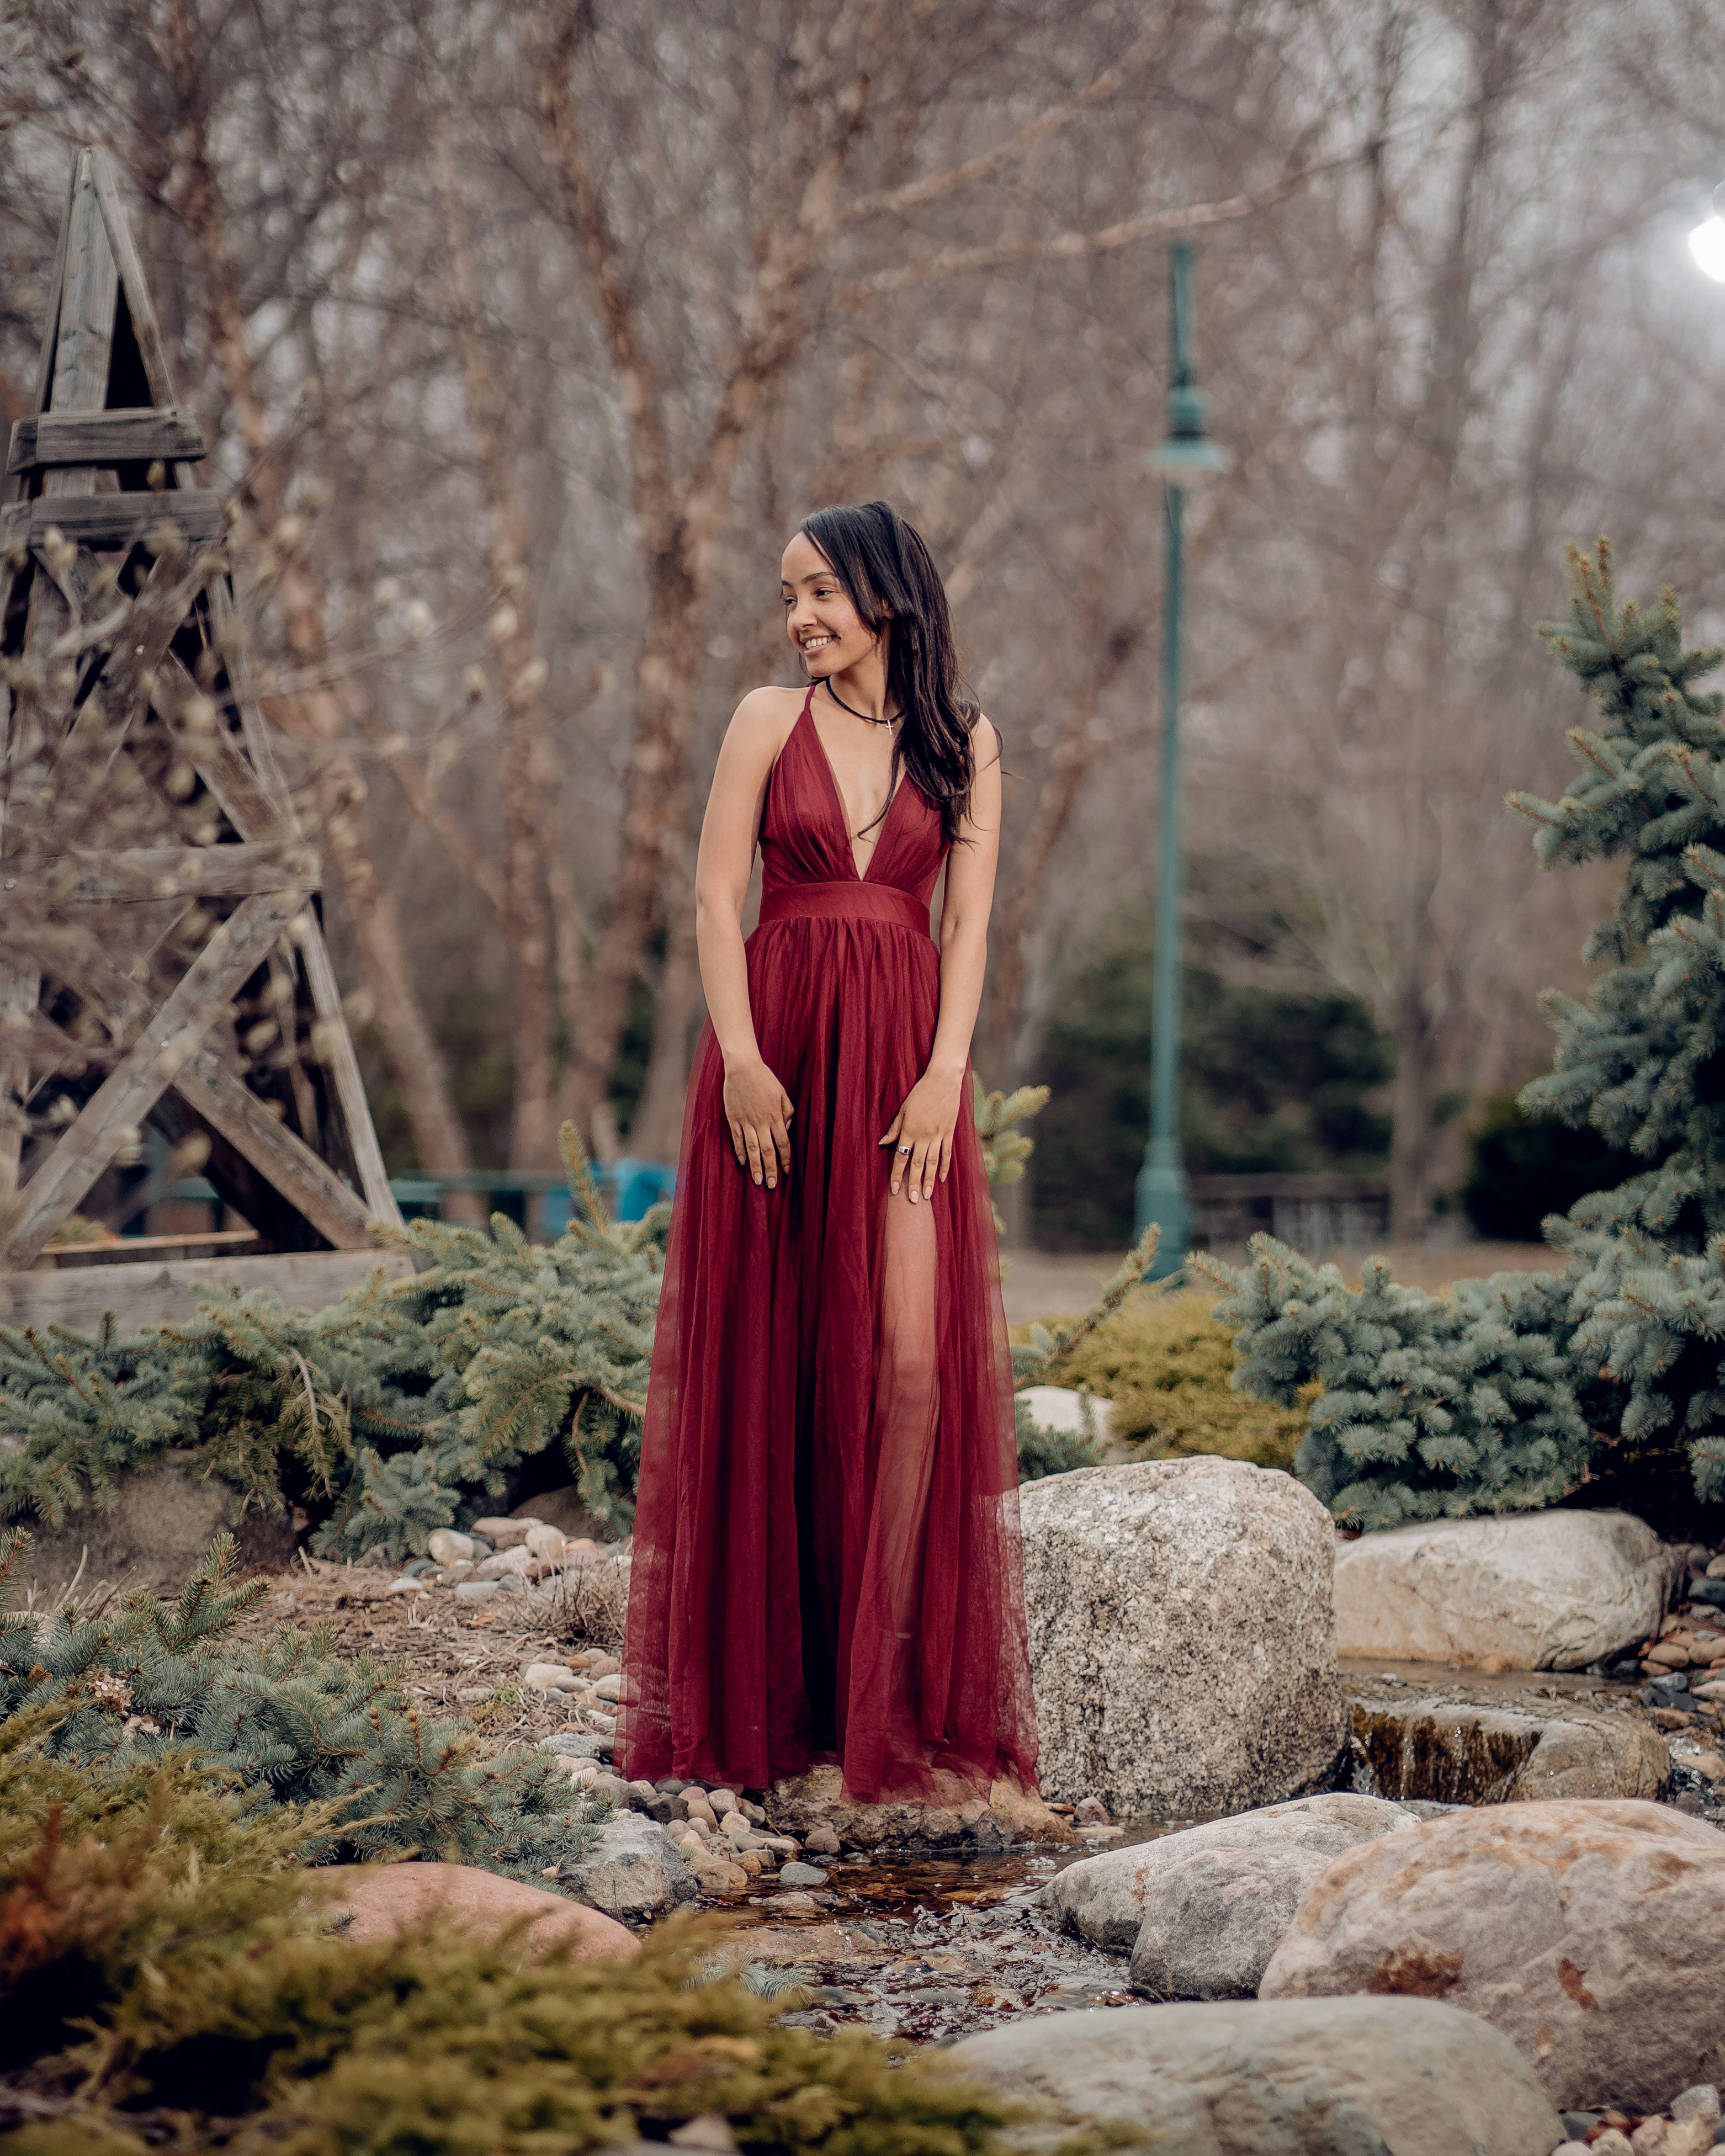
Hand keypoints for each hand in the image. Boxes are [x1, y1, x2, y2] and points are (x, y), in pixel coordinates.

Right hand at [723, 1058, 793, 1187]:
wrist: (743, 1068)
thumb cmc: (764, 1079)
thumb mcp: (782, 1093)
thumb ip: (787, 1111)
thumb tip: (788, 1127)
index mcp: (775, 1117)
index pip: (783, 1143)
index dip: (786, 1159)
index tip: (787, 1171)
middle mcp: (761, 1122)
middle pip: (768, 1151)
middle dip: (770, 1170)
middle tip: (772, 1185)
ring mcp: (746, 1122)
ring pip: (752, 1149)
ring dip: (755, 1166)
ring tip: (757, 1181)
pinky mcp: (734, 1118)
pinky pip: (737, 1139)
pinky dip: (740, 1151)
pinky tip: (743, 1162)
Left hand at [880, 1069, 962, 1201]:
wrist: (943, 1081)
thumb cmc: (920, 1093)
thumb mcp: (904, 1109)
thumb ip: (894, 1128)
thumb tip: (883, 1143)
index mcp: (909, 1130)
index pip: (901, 1157)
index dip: (897, 1175)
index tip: (894, 1189)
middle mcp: (923, 1136)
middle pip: (917, 1164)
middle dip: (914, 1183)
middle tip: (913, 1201)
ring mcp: (938, 1135)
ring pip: (932, 1162)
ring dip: (929, 1180)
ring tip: (927, 1196)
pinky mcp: (949, 1132)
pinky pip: (947, 1153)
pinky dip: (945, 1167)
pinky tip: (943, 1179)